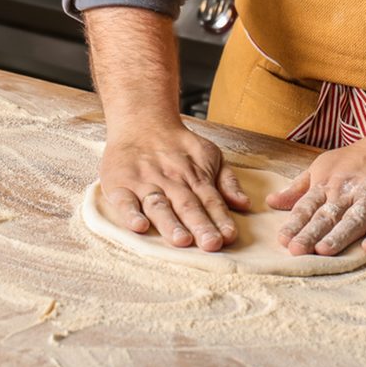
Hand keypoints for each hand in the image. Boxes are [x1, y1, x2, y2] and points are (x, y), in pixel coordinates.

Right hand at [99, 123, 249, 251]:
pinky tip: (139, 227)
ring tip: (182, 240)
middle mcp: (172, 181)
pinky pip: (124, 201)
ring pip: (159, 205)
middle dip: (201, 226)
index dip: (220, 219)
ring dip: (171, 224)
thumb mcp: (210, 155)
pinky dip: (130, 214)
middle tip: (212, 244)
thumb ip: (227, 181)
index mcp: (195, 176)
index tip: (230, 237)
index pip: (211, 200)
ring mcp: (145, 183)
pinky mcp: (120, 184)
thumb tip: (245, 204)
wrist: (143, 121)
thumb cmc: (179, 146)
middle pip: (188, 205)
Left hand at [266, 138, 365, 255]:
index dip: (295, 223)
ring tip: (324, 251)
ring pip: (354, 219)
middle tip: (296, 251)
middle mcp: (348, 191)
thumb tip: (271, 202)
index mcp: (328, 182)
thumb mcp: (325, 166)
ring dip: (339, 235)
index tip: (281, 240)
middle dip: (311, 233)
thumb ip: (300, 187)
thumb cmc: (361, 158)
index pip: (308, 205)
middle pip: (328, 215)